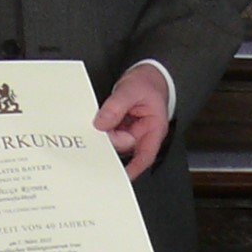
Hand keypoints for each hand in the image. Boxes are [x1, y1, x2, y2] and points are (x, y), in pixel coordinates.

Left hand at [93, 63, 172, 180]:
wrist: (147, 75)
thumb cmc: (148, 83)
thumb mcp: (132, 89)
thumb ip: (117, 106)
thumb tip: (102, 123)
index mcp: (153, 129)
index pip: (144, 156)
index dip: (132, 169)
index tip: (119, 176)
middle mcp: (141, 135)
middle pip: (123, 149)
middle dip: (110, 140)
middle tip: (102, 125)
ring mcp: (128, 132)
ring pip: (112, 141)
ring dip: (104, 133)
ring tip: (102, 116)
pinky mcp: (118, 128)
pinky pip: (107, 133)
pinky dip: (101, 128)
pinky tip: (98, 119)